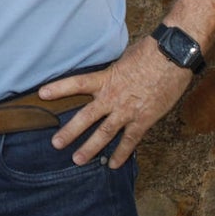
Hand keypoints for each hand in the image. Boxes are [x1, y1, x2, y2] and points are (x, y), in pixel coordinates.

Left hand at [37, 37, 193, 167]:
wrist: (173, 56)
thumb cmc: (150, 51)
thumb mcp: (123, 58)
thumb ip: (112, 71)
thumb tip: (107, 75)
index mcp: (106, 78)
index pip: (76, 83)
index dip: (58, 88)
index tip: (41, 94)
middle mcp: (112, 97)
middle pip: (85, 116)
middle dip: (70, 132)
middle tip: (56, 144)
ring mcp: (127, 111)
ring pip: (104, 133)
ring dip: (90, 148)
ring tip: (77, 160)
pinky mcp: (144, 120)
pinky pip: (130, 140)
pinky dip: (121, 153)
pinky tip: (113, 164)